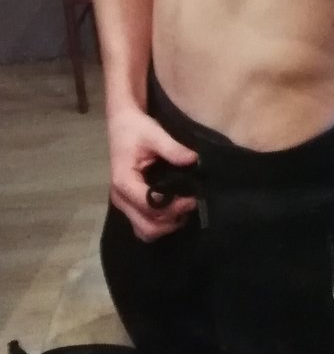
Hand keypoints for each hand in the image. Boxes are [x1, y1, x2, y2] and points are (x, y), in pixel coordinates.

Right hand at [107, 107, 198, 242]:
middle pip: (147, 228)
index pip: (150, 207)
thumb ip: (173, 148)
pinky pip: (143, 223)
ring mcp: (123, 203)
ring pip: (145, 231)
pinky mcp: (129, 203)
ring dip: (166, 226)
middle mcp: (120, 197)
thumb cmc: (135, 128)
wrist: (122, 122)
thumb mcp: (154, 133)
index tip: (193, 198)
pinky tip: (174, 209)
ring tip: (183, 209)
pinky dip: (160, 223)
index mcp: (124, 182)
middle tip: (190, 204)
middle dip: (171, 221)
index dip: (173, 207)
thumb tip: (193, 160)